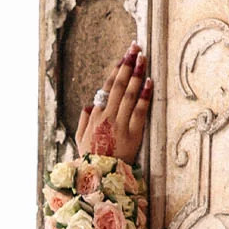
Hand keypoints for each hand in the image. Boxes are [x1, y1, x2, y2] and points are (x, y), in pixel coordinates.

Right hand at [77, 45, 150, 167]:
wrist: (99, 181)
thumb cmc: (90, 162)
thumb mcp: (80, 142)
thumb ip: (83, 122)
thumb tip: (88, 105)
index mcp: (96, 117)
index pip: (107, 88)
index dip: (117, 70)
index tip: (124, 57)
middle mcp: (108, 117)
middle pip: (120, 85)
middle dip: (128, 64)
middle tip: (136, 48)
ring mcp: (120, 125)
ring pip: (130, 94)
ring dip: (137, 73)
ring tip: (143, 58)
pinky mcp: (133, 135)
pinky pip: (139, 111)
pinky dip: (144, 95)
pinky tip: (149, 81)